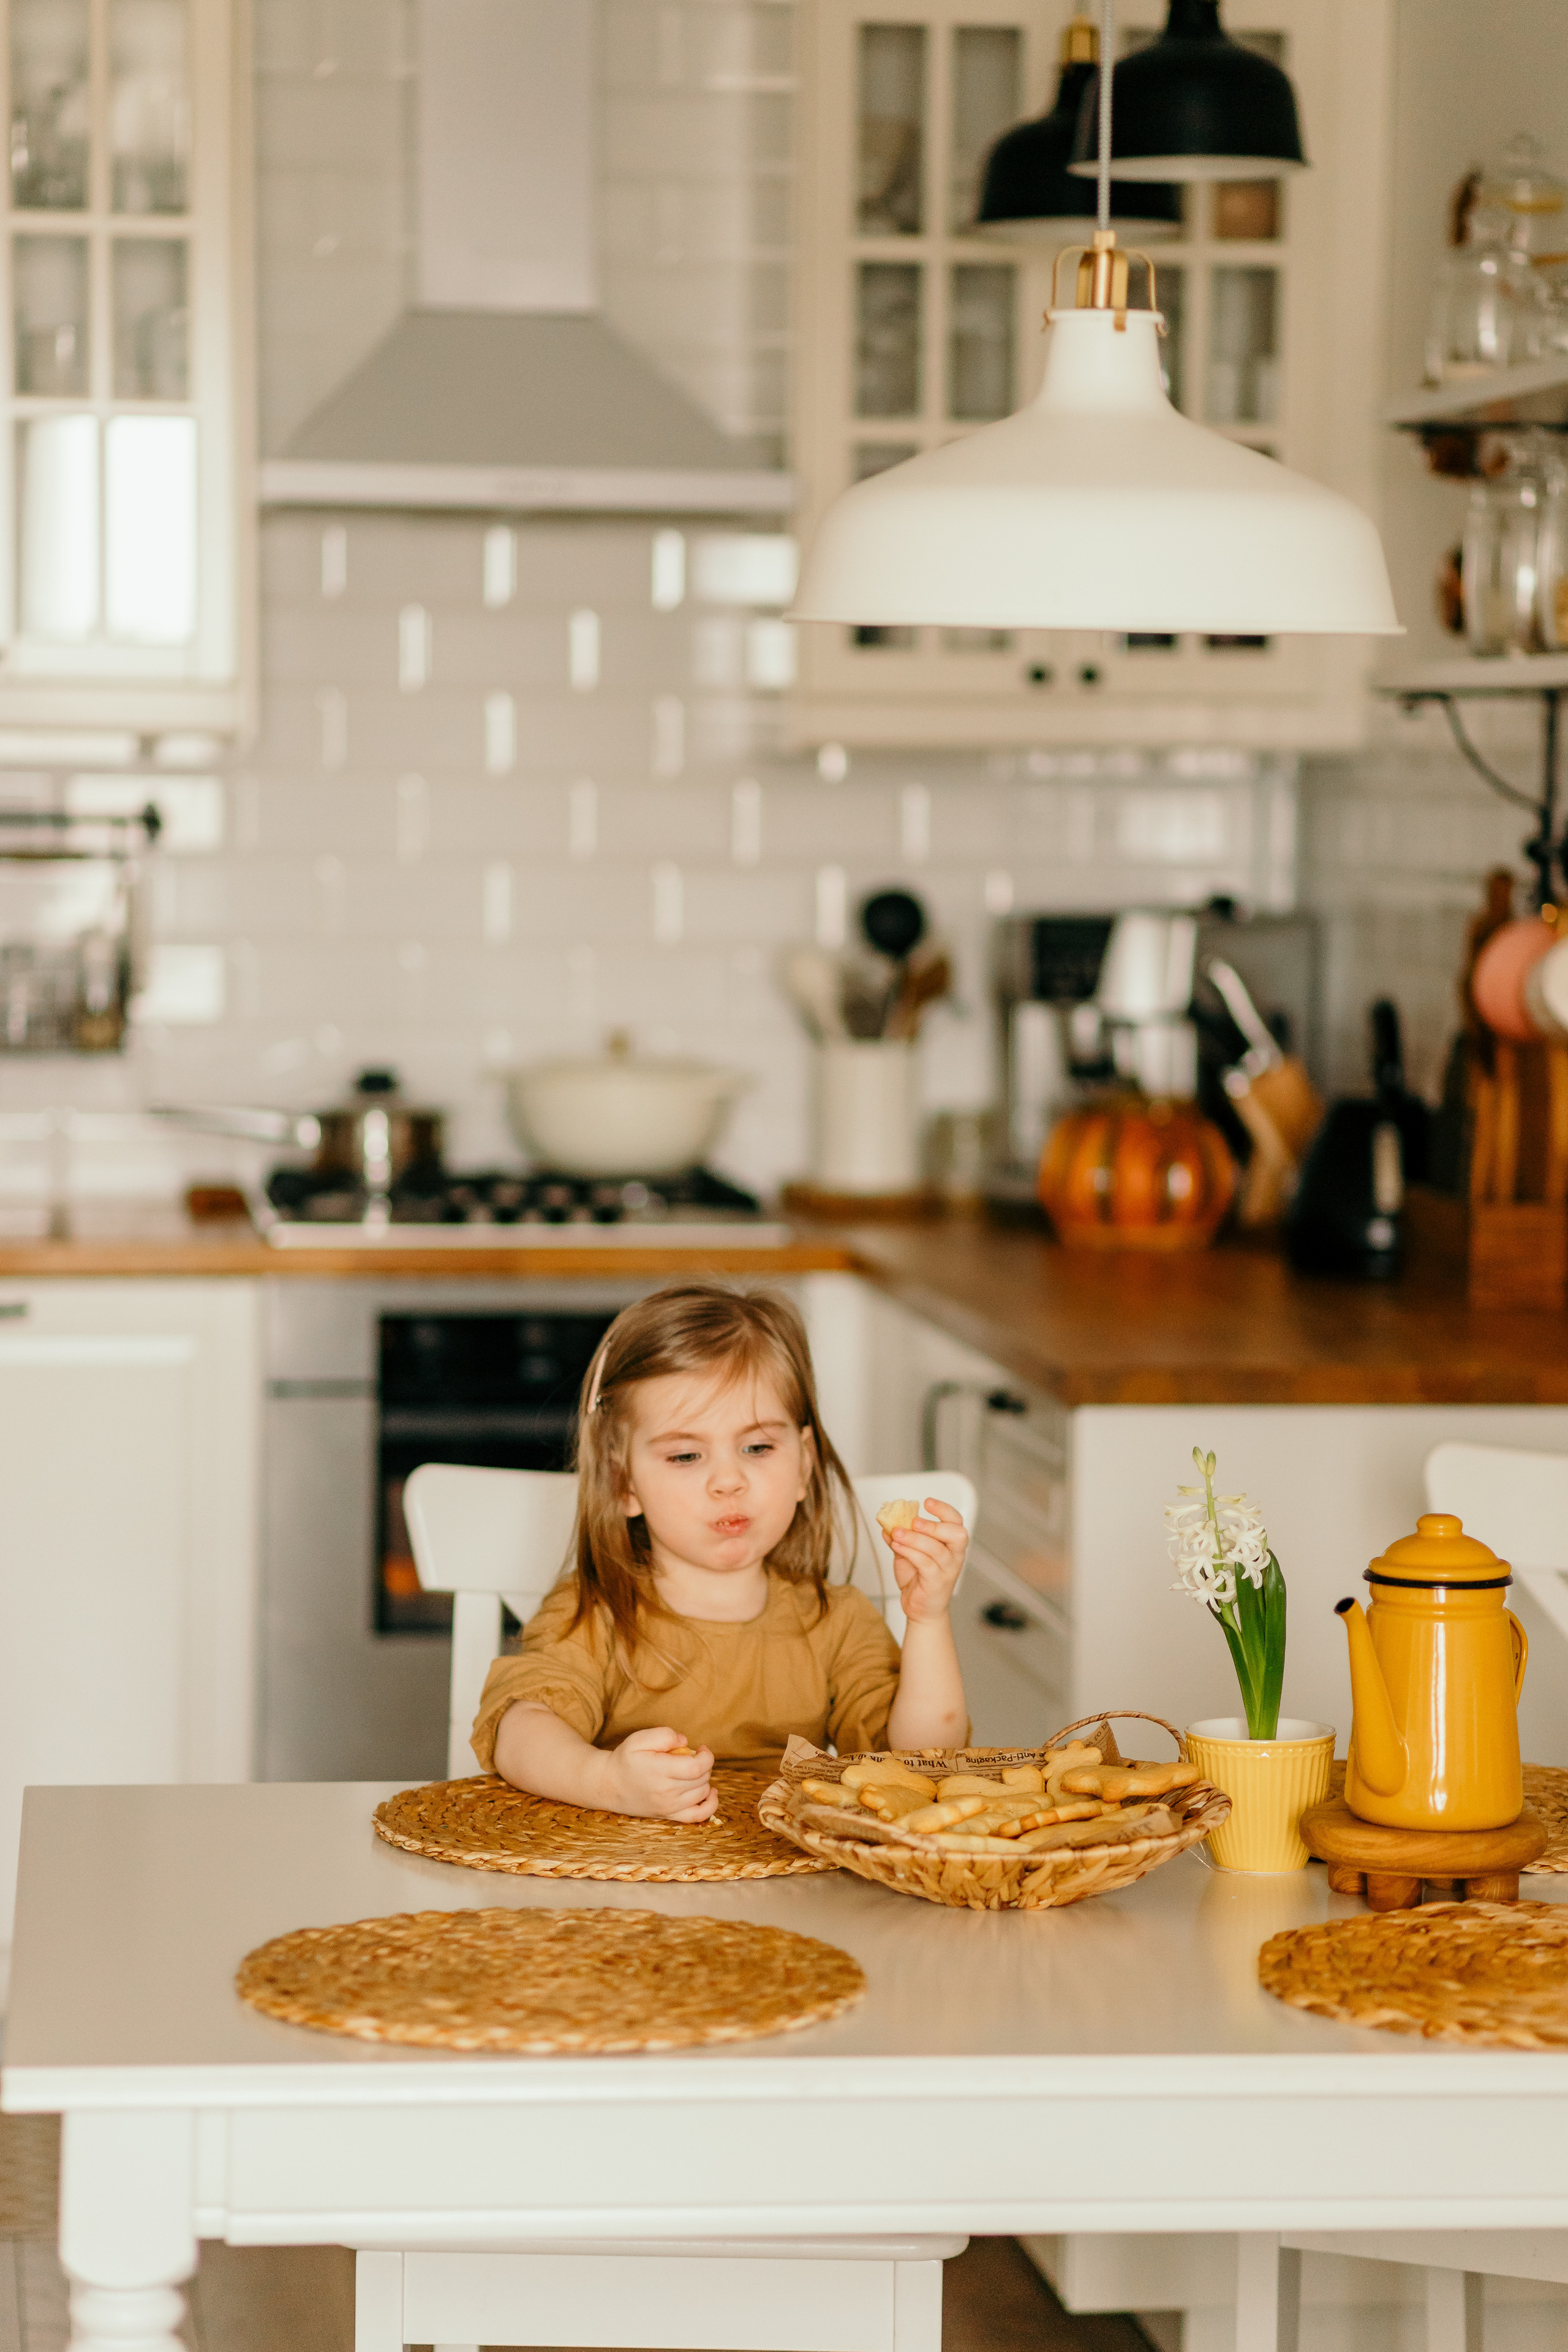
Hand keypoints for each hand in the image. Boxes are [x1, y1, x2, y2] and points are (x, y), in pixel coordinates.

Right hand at [605, 1726, 716, 1821]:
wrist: (609, 1785)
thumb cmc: (625, 1759)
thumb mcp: (639, 1739)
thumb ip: (663, 1735)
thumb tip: (685, 1742)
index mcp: (659, 1771)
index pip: (696, 1768)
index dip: (706, 1756)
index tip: (701, 1748)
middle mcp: (666, 1792)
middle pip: (701, 1779)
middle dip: (703, 1764)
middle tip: (692, 1756)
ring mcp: (668, 1806)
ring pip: (702, 1793)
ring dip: (704, 1779)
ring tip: (692, 1770)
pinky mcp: (669, 1815)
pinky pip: (698, 1816)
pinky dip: (710, 1805)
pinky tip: (710, 1792)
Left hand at [882, 1497, 967, 1624]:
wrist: (921, 1609)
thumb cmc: (918, 1580)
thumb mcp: (908, 1553)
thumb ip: (901, 1537)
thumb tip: (887, 1522)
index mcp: (951, 1544)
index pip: (956, 1522)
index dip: (944, 1510)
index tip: (927, 1502)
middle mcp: (954, 1556)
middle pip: (956, 1534)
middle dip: (934, 1525)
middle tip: (914, 1521)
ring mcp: (947, 1570)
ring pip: (936, 1549)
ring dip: (914, 1538)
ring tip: (897, 1533)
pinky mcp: (937, 1582)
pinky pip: (925, 1563)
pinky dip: (910, 1552)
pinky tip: (897, 1546)